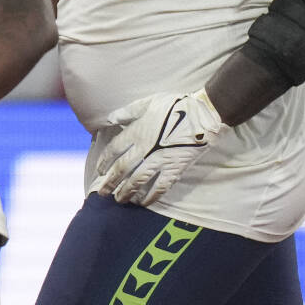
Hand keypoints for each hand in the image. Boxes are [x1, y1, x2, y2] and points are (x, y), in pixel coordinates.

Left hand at [91, 89, 224, 206]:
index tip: (100, 171)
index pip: (114, 150)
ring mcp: (160, 160)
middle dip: (110, 182)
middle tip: (103, 193)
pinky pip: (160, 186)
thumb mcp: (148, 102)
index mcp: (137, 131)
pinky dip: (151, 196)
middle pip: (122, 168)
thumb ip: (127, 112)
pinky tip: (144, 203)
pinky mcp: (175, 168)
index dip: (104, 162)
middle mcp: (145, 148)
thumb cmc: (176, 105)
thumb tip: (109, 118)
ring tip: (120, 200)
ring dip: (127, 192)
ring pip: (138, 180)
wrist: (204, 114)